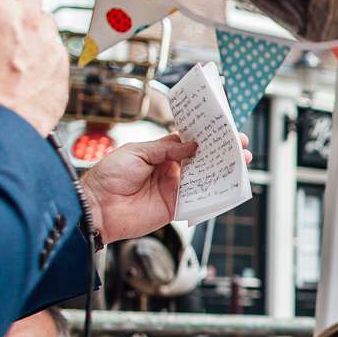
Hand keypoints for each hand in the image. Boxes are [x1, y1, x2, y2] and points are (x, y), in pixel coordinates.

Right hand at [0, 0, 67, 133]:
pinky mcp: (63, 62)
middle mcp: (27, 19)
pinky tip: (28, 69)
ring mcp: (49, 40)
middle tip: (4, 17)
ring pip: (45, 19)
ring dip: (33, 26)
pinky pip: (54, 45)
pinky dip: (44, 51)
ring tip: (16, 49)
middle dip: (18, 0)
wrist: (0, 127)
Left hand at [80, 132, 252, 241]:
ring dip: (222, 171)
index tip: (221, 128)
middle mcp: (169, 171)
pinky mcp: (174, 208)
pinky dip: (212, 194)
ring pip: (203, 179)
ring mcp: (173, 189)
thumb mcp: (137, 152)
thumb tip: (192, 144)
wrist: (96, 206)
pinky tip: (226, 185)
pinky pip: (197, 201)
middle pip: (200, 160)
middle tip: (239, 144)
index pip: (187, 143)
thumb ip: (165, 149)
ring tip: (241, 162)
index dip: (204, 136)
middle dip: (220, 152)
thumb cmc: (109, 175)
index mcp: (160, 154)